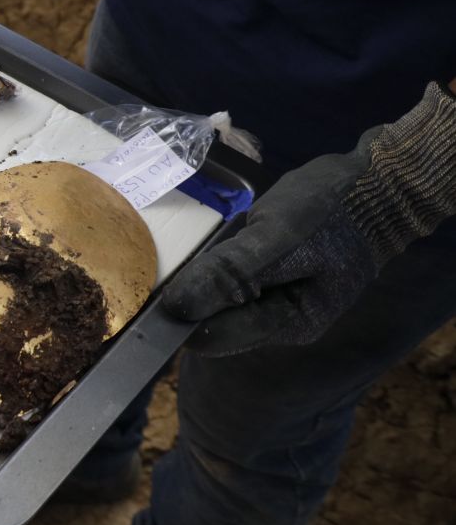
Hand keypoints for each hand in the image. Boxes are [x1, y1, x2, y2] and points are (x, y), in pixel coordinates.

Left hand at [163, 83, 455, 355]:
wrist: (375, 186)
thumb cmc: (329, 210)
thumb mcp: (276, 236)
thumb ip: (229, 273)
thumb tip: (177, 308)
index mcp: (288, 324)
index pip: (211, 337)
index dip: (178, 316)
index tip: (150, 286)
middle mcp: (281, 322)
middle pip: (213, 321)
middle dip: (191, 293)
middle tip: (171, 257)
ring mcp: (279, 301)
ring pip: (219, 299)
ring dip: (204, 276)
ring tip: (195, 245)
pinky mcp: (274, 278)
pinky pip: (232, 279)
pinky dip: (220, 262)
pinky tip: (220, 240)